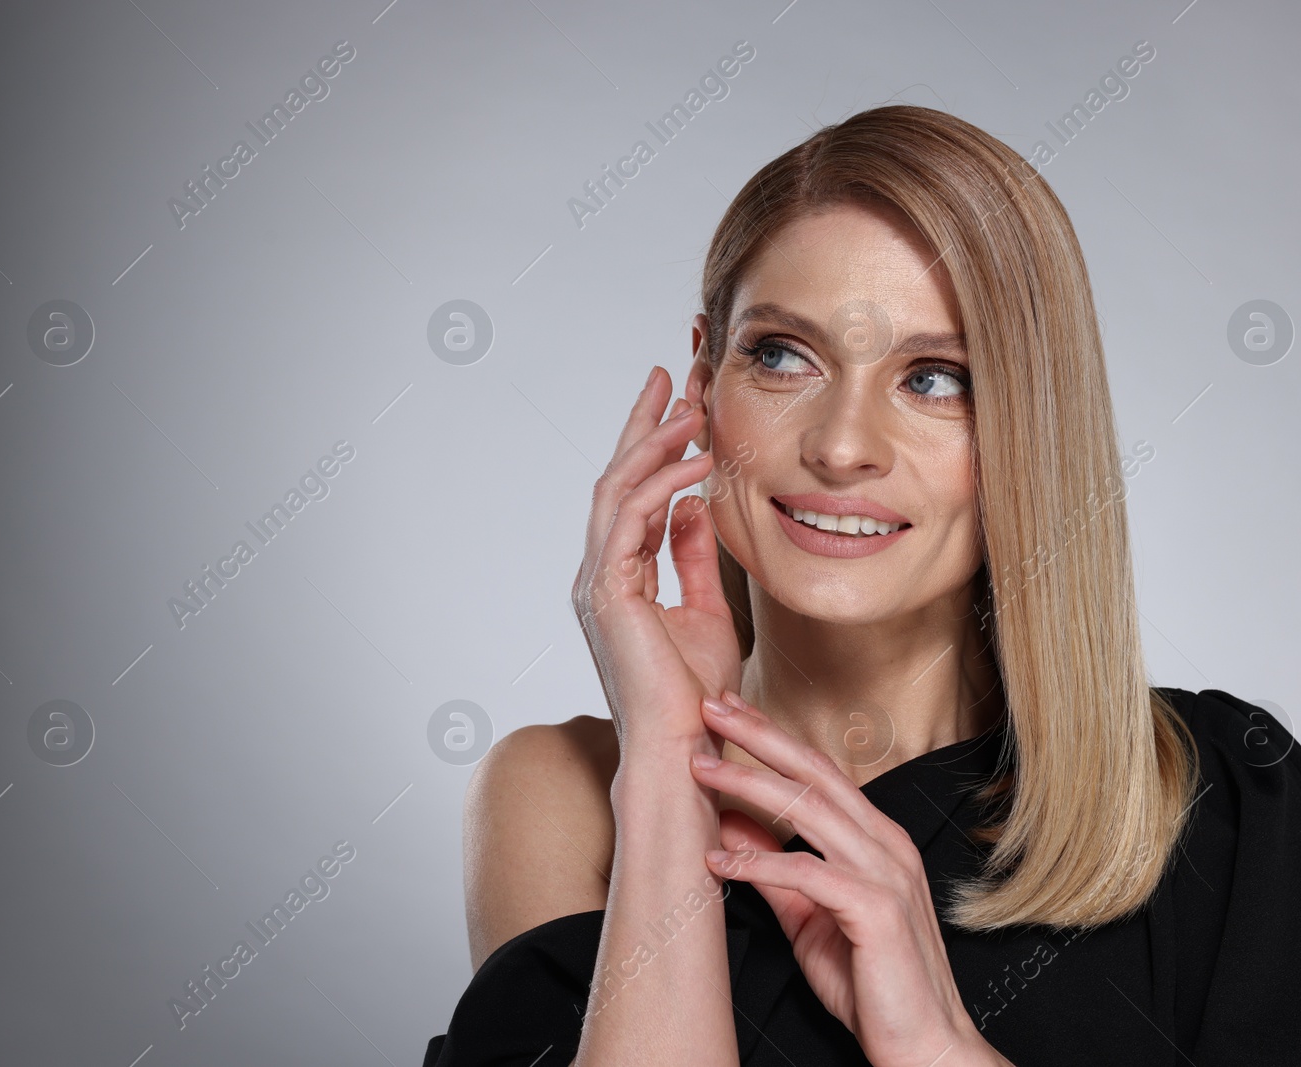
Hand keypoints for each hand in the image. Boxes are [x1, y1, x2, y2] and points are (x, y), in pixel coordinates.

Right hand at [570, 366, 741, 753]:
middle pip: (615, 479)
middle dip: (643, 424)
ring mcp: (597, 582)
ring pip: (616, 490)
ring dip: (653, 442)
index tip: (679, 404)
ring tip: (690, 406)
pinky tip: (695, 464)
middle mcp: (599, 574)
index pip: (632, 495)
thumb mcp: (703, 611)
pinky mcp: (607, 592)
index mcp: (617, 577)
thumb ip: (693, 560)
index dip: (653, 446)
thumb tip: (695, 510)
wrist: (681, 746)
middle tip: (672, 376)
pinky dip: (661, 485)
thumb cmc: (693, 694)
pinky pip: (630, 520)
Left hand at [689, 691, 1013, 1066]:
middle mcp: (885, 844)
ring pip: (810, 810)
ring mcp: (886, 874)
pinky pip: (808, 874)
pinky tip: (720, 860)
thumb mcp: (809, 917)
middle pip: (814, 773)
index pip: (819, 771)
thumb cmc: (872, 983)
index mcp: (876, 839)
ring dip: (749, 785)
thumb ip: (774, 870)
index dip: (772, 737)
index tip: (729, 710)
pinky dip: (759, 863)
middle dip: (758, 735)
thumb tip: (729, 823)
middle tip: (709, 704)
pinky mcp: (877, 910)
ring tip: (700, 770)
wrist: (923, 1046)